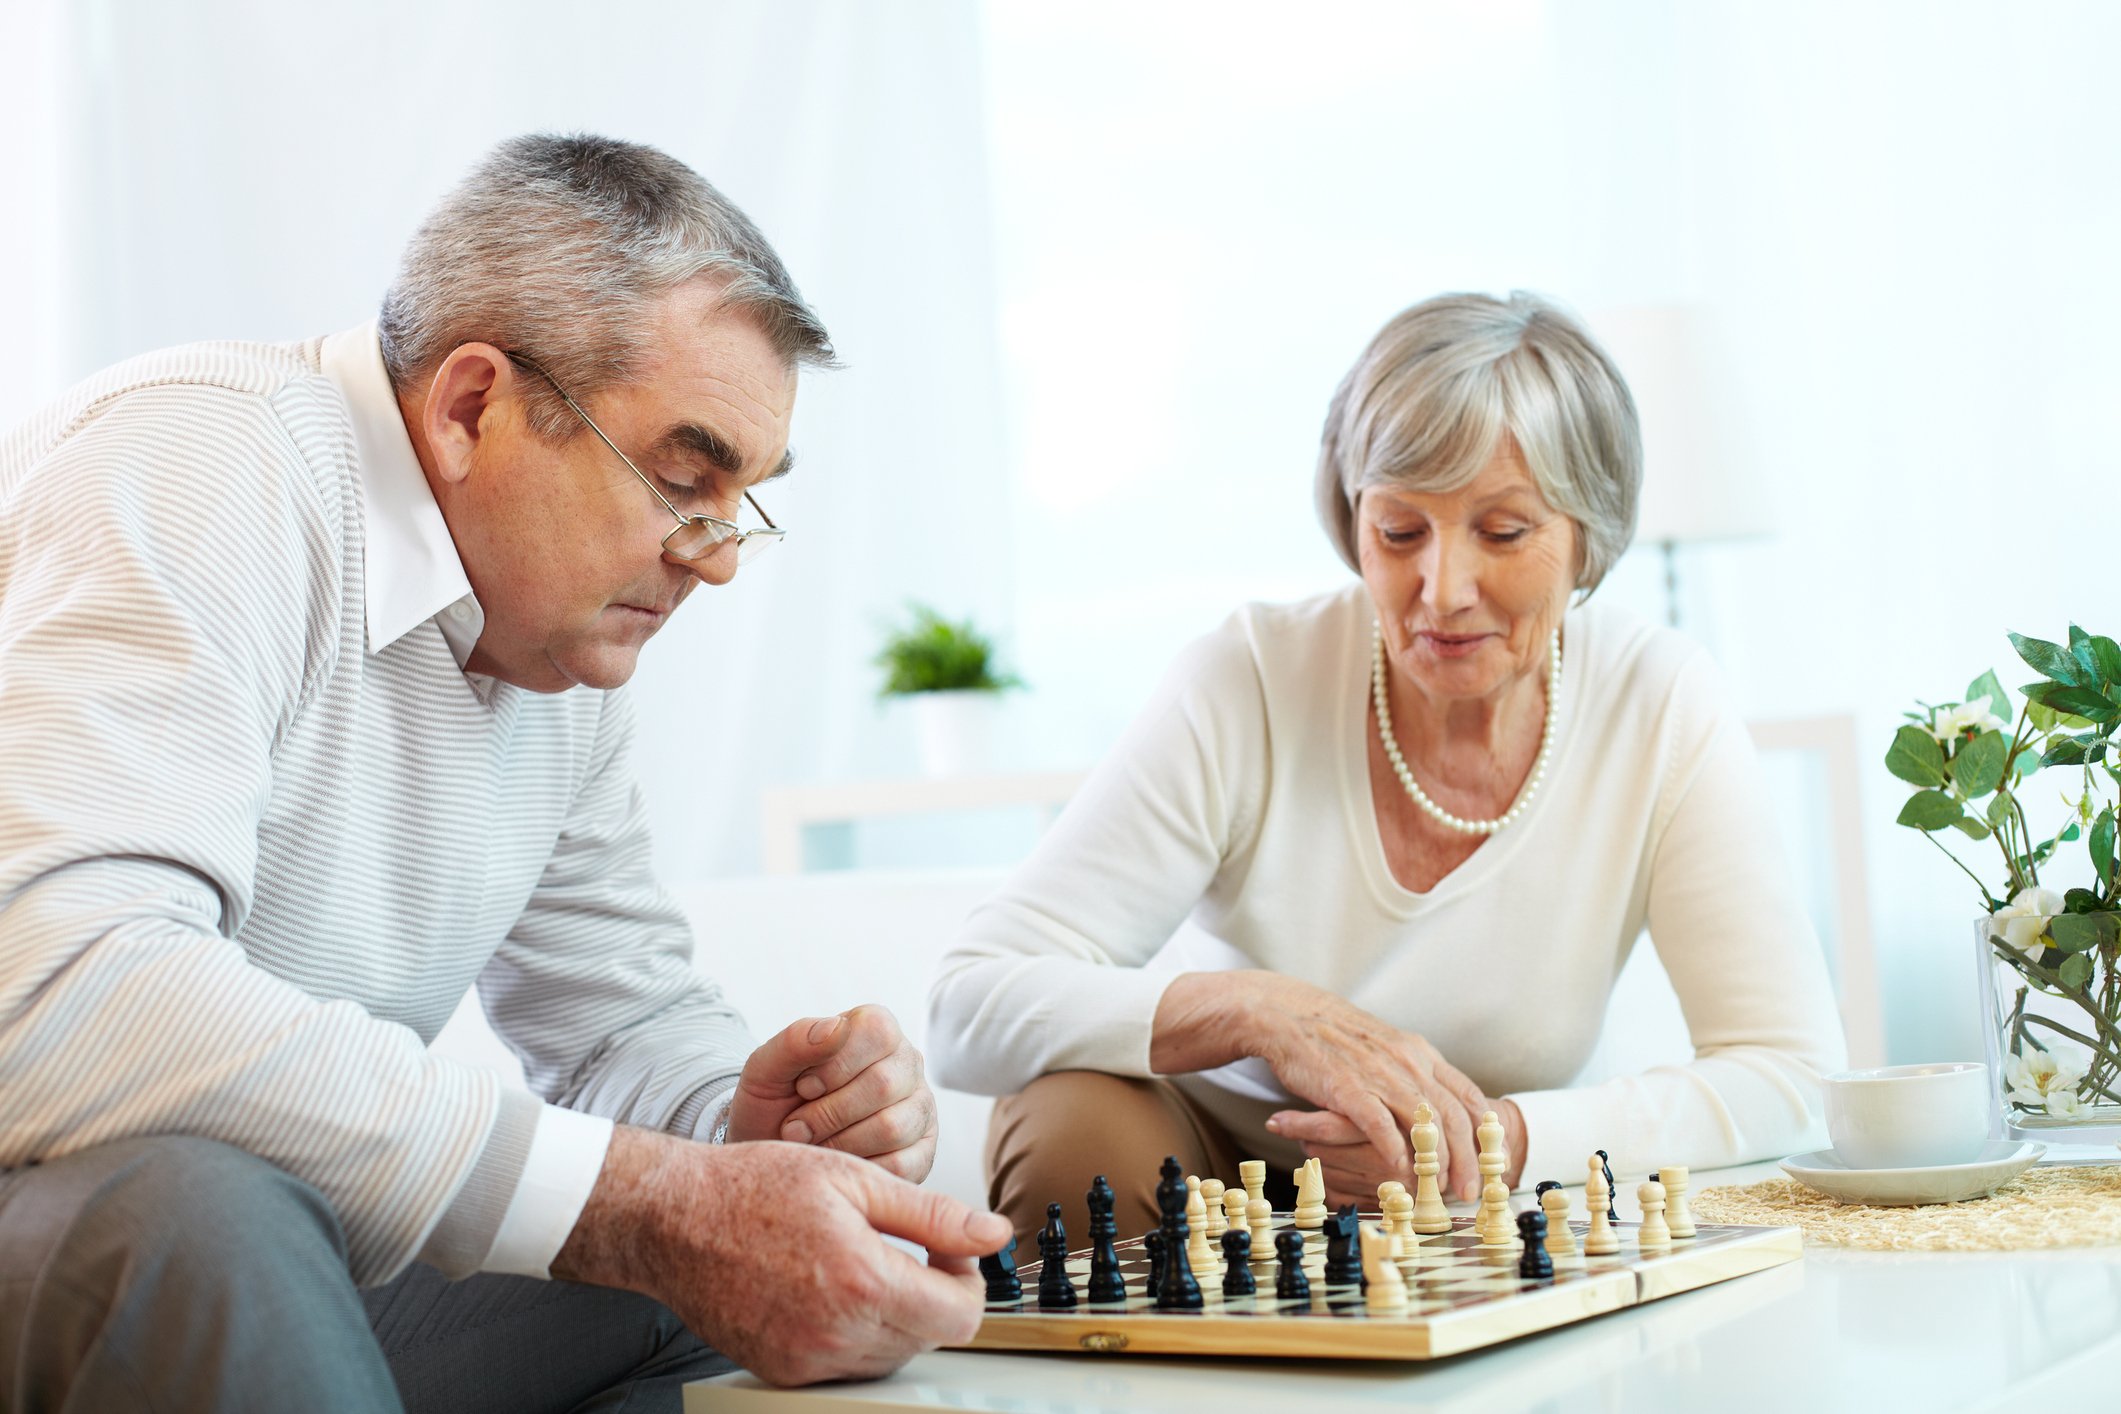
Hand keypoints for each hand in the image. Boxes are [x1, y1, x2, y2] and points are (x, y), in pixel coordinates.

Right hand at [553, 1127, 1012, 1385]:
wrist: (676, 1220)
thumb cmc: (757, 1188)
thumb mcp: (855, 1180)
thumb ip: (933, 1215)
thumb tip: (994, 1234)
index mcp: (864, 1281)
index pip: (959, 1316)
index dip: (966, 1280)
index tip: (945, 1251)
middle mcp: (837, 1333)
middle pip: (927, 1338)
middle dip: (930, 1294)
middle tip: (902, 1249)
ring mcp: (806, 1360)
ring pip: (889, 1356)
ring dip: (894, 1317)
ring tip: (862, 1264)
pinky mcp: (782, 1371)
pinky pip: (845, 1367)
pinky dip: (853, 1335)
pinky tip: (830, 1290)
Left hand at [726, 1004, 937, 1181]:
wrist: (772, 1150)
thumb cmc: (773, 1103)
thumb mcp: (767, 1068)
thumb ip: (796, 1040)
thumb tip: (837, 1027)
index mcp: (877, 1029)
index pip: (877, 1033)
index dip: (835, 1065)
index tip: (803, 1087)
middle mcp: (907, 1064)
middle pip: (883, 1084)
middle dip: (828, 1113)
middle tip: (795, 1128)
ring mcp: (920, 1109)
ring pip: (893, 1127)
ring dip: (839, 1144)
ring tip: (812, 1145)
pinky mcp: (923, 1152)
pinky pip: (901, 1165)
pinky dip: (858, 1168)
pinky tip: (837, 1163)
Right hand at [1249, 978, 1492, 1201]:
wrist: (1289, 1014)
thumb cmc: (1336, 1036)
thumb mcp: (1387, 1048)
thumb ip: (1413, 1074)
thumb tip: (1435, 1110)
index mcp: (1420, 1054)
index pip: (1469, 1096)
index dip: (1486, 1133)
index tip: (1495, 1160)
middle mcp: (1408, 1063)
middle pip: (1453, 1117)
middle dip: (1468, 1160)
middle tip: (1469, 1190)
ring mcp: (1380, 1075)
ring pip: (1424, 1124)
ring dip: (1436, 1163)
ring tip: (1437, 1188)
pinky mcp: (1348, 1088)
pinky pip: (1380, 1125)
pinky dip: (1394, 1151)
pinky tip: (1399, 1172)